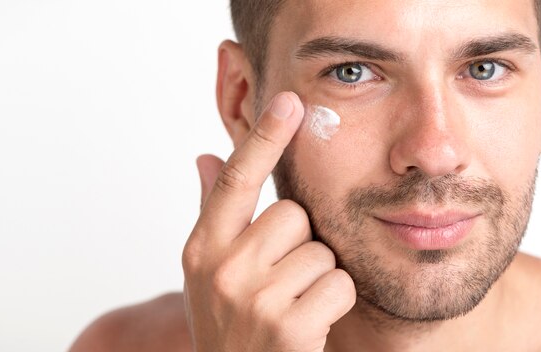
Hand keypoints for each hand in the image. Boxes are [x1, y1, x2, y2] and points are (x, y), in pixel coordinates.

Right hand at [182, 92, 355, 351]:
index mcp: (202, 249)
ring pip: (320, 250)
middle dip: (298, 243)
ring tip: (291, 305)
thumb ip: (212, 213)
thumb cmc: (228, 326)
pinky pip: (338, 283)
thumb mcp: (209, 273)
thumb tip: (205, 157)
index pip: (236, 179)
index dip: (264, 137)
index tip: (289, 101)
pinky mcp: (287, 328)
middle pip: (292, 214)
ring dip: (316, 276)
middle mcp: (221, 268)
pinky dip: (332, 303)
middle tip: (281, 279)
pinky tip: (309, 324)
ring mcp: (252, 299)